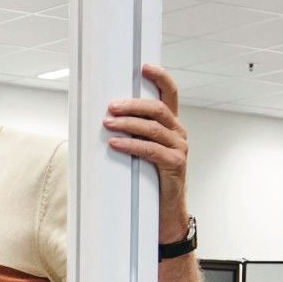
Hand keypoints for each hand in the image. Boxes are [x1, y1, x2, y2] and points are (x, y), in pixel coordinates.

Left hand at [107, 63, 189, 226]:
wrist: (164, 214)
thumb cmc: (150, 181)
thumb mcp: (141, 153)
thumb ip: (132, 135)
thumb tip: (103, 120)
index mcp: (172, 126)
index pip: (170, 94)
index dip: (160, 78)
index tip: (144, 66)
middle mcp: (178, 134)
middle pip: (157, 109)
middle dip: (132, 105)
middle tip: (110, 106)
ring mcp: (179, 149)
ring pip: (153, 128)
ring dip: (128, 124)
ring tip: (107, 123)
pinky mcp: (175, 166)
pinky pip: (151, 150)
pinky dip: (131, 145)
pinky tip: (115, 144)